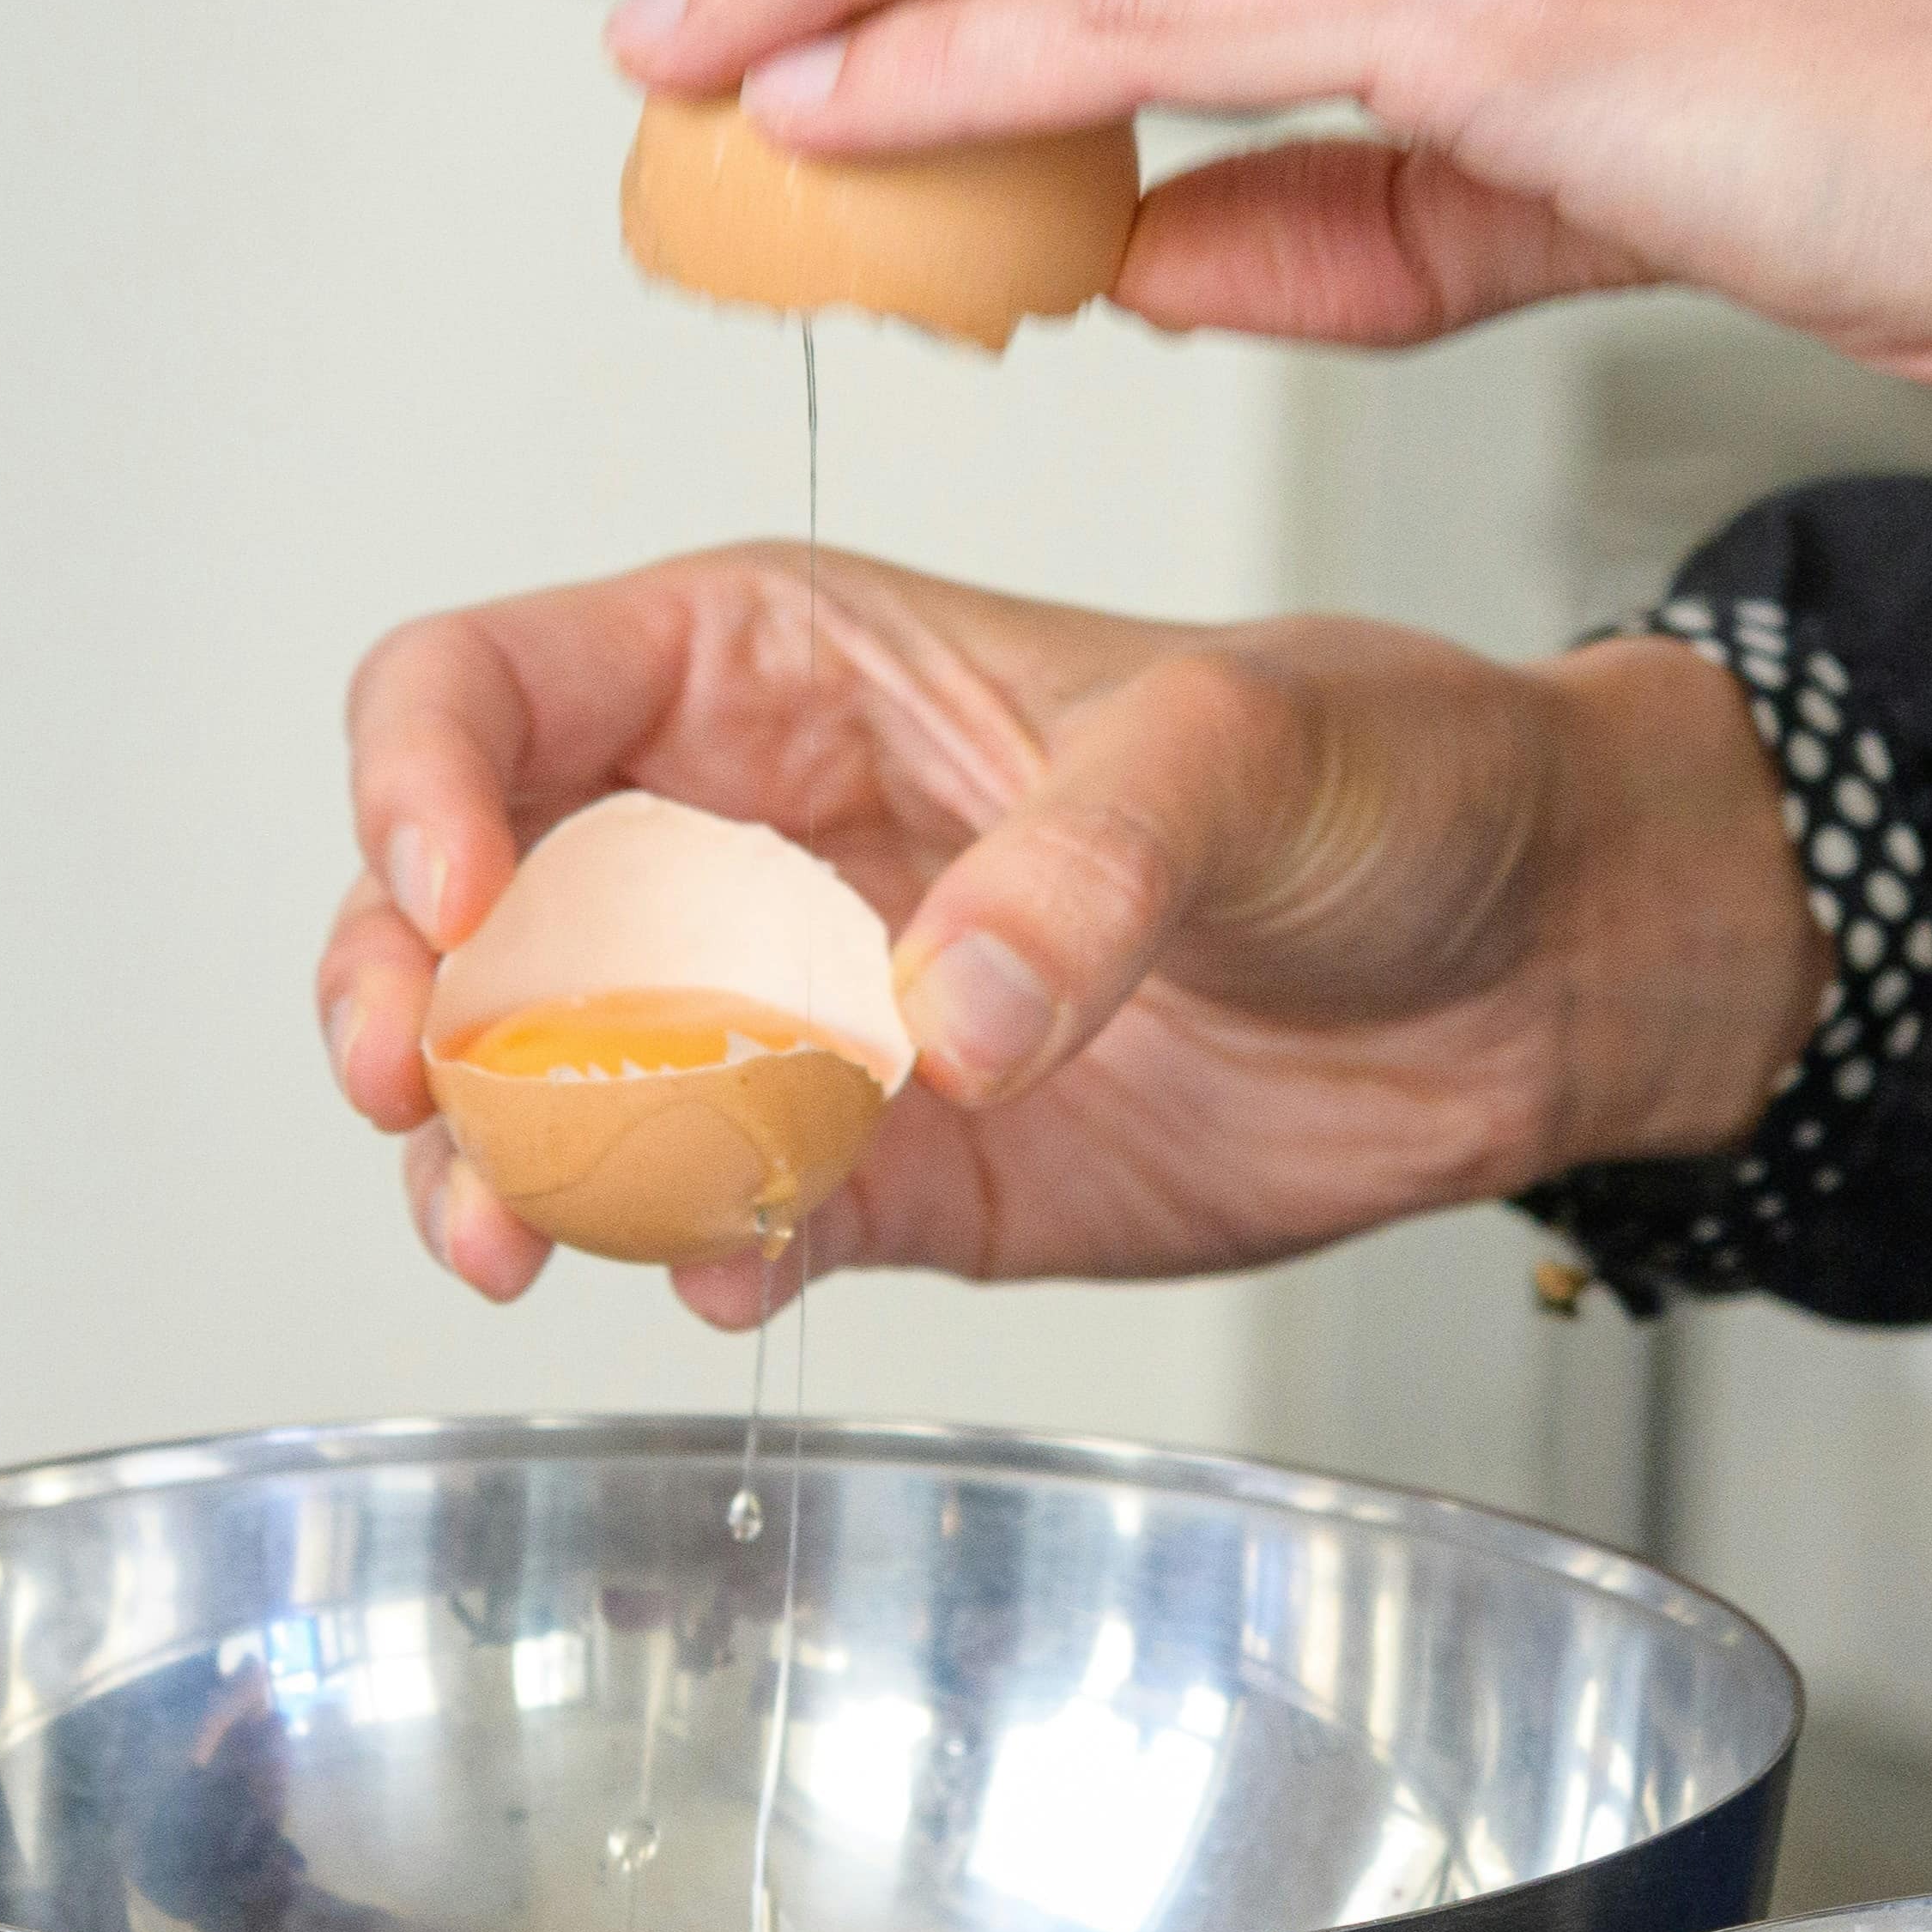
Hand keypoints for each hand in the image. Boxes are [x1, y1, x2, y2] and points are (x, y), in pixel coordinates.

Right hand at [320, 541, 1820, 1319]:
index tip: (457, 896)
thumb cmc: (1392, 772)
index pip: (497, 686)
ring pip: (545, 1087)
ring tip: (518, 1234)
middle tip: (417, 1092)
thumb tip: (939, 1017)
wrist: (1533, 960)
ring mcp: (794, 1015)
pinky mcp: (876, 1171)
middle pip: (466, 906)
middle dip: (398, 999)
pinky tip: (744, 1268)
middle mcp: (747, 836)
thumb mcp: (1250, 748)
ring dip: (495, 1163)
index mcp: (781, 663)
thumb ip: (1089, 863)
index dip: (424, 780)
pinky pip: (715, 1222)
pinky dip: (688, 1257)